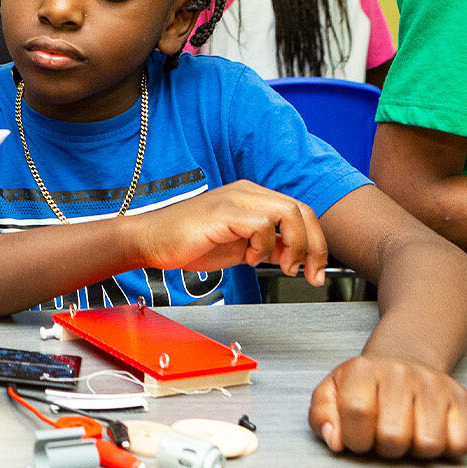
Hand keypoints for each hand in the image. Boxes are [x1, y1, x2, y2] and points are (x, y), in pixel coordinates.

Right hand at [132, 180, 326, 284]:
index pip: (300, 213)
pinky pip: (261, 224)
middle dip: (314, 247)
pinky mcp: (223, 212)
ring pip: (288, 212)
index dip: (315, 243)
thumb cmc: (187, 243)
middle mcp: (247, 193)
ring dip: (294, 246)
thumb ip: (266, 246)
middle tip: (308, 274)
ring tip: (281, 266)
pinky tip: (248, 259)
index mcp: (252, 199)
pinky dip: (263, 246)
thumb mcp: (239, 248)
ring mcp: (235, 199)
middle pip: (301, 211)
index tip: (314, 272)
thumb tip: (294, 256)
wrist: (151, 242)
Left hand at [309, 355, 466, 458]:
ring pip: (428, 444)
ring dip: (414, 450)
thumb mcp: (332, 391)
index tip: (357, 438)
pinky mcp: (463, 399)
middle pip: (393, 435)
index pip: (356, 412)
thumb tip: (334, 440)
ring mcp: (435, 385)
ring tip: (406, 433)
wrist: (404, 359)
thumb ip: (322, 415)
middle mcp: (401, 372)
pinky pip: (461, 444)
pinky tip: (430, 432)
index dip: (354, 438)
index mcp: (363, 370)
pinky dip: (446, 448)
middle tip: (382, 435)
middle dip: (383, 447)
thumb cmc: (365, 385)